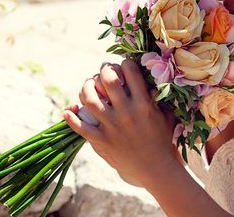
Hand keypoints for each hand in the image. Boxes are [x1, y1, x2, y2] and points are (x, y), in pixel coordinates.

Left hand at [64, 59, 177, 188]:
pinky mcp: (101, 141)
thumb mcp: (165, 115)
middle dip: (104, 70)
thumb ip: (157, 98)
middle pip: (108, 80)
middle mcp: (126, 112)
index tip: (124, 65)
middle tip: (104, 70)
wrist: (156, 169)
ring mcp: (111, 126)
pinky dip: (71, 118)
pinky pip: (81, 128)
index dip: (125, 63)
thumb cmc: (163, 140)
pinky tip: (68, 111)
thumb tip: (148, 83)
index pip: (130, 72)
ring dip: (86, 88)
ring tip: (88, 85)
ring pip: (90, 100)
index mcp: (143, 103)